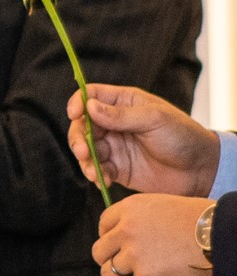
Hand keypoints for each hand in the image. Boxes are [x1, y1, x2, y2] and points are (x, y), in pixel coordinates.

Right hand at [72, 83, 221, 195]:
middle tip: (84, 151)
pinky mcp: (117, 168)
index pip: (92, 96)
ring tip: (94, 171)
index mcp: (125, 103)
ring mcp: (115, 146)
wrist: (200, 170)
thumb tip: (89, 107)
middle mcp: (115, 123)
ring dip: (85, 160)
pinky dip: (95, 175)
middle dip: (78, 138)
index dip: (79, 102)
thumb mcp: (154, 119)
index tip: (75, 114)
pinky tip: (103, 180)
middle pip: (82, 124)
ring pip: (86, 149)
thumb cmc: (183, 137)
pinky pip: (97, 169)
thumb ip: (121, 115)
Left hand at [94, 194, 213, 275]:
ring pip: (109, 274)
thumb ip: (141, 219)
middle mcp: (127, 229)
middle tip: (116, 268)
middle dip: (106, 261)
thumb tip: (126, 237)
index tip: (113, 246)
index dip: (107, 237)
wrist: (221, 235)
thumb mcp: (163, 207)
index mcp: (131, 208)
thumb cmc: (200, 221)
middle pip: (100, 251)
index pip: (103, 223)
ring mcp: (135, 254)